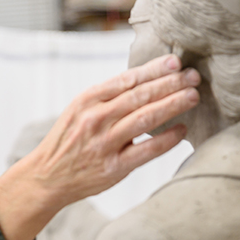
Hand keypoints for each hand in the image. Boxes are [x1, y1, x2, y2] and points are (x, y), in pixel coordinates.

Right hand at [0, 54, 199, 239]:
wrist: (47, 176)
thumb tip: (147, 79)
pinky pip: (147, 151)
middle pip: (140, 96)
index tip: (175, 62)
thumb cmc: (68, 141)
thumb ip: (107, 97)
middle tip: (193, 76)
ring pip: (146, 118)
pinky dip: (167, 139)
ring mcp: (105, 144)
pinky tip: (181, 130)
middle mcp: (95, 119)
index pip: (126, 79)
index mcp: (87, 100)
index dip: (153, 69)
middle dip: (170, 84)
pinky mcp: (114, 168)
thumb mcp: (79, 111)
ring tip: (193, 97)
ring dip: (173, 105)